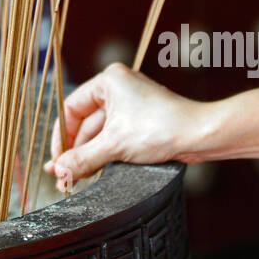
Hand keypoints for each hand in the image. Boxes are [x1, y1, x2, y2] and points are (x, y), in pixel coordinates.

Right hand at [43, 61, 207, 187]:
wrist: (200, 135)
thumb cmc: (161, 128)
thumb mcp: (115, 145)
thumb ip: (82, 158)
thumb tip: (59, 171)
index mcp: (108, 81)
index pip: (71, 107)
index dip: (61, 135)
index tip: (58, 159)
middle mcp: (118, 88)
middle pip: (85, 121)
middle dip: (75, 149)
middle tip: (64, 175)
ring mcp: (131, 105)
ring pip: (100, 132)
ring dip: (89, 154)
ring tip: (78, 177)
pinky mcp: (142, 122)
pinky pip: (115, 137)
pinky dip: (105, 153)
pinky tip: (97, 171)